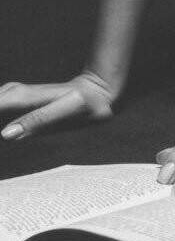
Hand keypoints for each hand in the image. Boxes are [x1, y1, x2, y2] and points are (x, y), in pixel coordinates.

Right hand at [0, 71, 117, 140]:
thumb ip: (37, 122)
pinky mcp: (12, 103)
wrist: (98, 92)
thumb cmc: (85, 104)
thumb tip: (5, 135)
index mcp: (18, 97)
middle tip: (0, 148)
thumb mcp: (67, 112)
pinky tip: (1, 133)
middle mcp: (9, 93)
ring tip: (0, 148)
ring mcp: (9, 97)